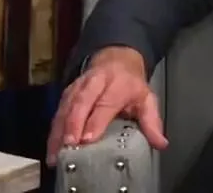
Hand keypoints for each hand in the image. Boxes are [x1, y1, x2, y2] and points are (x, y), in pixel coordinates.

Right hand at [45, 47, 168, 164]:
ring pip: (66, 107)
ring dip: (59, 130)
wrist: (116, 59)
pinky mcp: (67, 93)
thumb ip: (152, 122)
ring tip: (56, 153)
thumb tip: (161, 143)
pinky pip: (58, 111)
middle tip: (69, 144)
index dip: (96, 120)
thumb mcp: (146, 99)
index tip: (88, 138)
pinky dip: (53, 130)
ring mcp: (78, 87)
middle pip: (81, 101)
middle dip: (73, 123)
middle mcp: (95, 83)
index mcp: (118, 84)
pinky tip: (51, 148)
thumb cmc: (130, 85)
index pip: (105, 103)